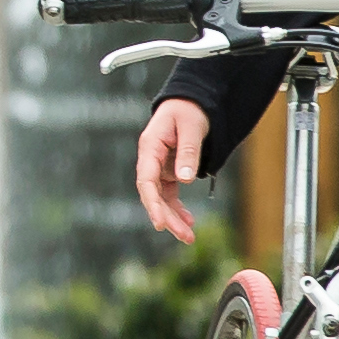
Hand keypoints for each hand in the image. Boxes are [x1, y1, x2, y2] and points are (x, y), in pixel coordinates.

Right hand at [132, 101, 209, 245]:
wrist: (192, 101)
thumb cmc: (190, 110)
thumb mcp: (192, 127)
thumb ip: (188, 152)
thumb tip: (184, 178)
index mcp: (150, 146)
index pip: (146, 180)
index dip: (152, 203)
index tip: (160, 222)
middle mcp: (151, 159)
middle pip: (153, 194)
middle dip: (167, 217)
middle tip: (184, 236)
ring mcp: (159, 166)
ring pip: (161, 198)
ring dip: (173, 217)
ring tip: (189, 236)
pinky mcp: (169, 170)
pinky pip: (170, 193)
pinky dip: (178, 208)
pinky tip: (188, 221)